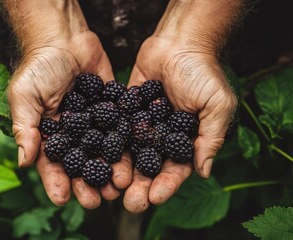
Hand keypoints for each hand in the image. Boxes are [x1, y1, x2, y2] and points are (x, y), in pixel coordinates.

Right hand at [7, 31, 131, 207]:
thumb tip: (23, 162)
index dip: (57, 182)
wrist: (65, 39)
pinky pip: (121, 128)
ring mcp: (95, 123)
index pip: (53, 164)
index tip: (63, 199)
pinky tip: (136, 159)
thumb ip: (25, 128)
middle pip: (82, 164)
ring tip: (119, 187)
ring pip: (104, 152)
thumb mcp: (25, 96)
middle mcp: (75, 133)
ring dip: (111, 170)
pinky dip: (128, 144)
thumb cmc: (39, 67)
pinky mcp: (113, 109)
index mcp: (51, 134)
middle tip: (97, 200)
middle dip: (88, 182)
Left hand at [123, 36, 236, 212]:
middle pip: (150, 167)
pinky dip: (107, 144)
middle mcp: (161, 136)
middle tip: (130, 203)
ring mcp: (142, 124)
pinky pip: (116, 129)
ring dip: (121, 171)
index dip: (166, 184)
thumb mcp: (217, 104)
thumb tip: (204, 171)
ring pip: (130, 153)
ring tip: (110, 187)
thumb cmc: (202, 72)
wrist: (179, 42)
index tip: (155, 197)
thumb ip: (211, 137)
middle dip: (140, 185)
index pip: (176, 169)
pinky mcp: (126, 110)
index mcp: (184, 139)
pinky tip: (96, 158)